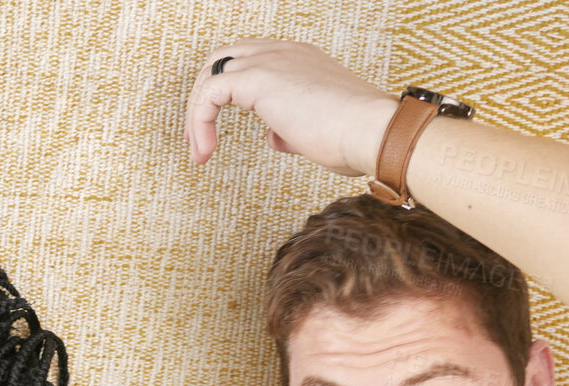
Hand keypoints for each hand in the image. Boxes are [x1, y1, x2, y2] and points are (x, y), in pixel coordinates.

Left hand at [185, 39, 397, 172]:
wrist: (371, 132)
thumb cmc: (354, 137)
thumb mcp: (314, 132)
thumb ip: (288, 128)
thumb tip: (272, 136)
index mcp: (298, 59)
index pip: (249, 61)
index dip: (227, 92)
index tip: (216, 130)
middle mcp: (283, 53)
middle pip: (223, 58)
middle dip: (204, 97)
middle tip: (197, 136)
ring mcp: (270, 61)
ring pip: (211, 71)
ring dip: (197, 111)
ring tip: (198, 149)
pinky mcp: (258, 77)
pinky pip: (210, 93)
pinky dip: (200, 120)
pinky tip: (205, 149)